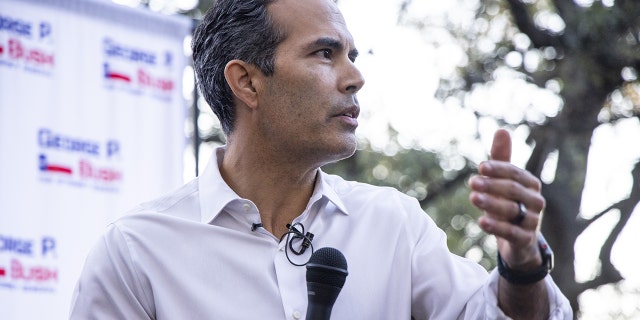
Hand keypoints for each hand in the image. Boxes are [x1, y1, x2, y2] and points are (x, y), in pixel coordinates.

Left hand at [469, 129, 543, 269]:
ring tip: (473, 198)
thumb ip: (502, 159)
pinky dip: (496, 227)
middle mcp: (535, 201)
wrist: (519, 240)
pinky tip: (481, 221)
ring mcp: (532, 222)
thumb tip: (501, 130)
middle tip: (472, 182)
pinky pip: (512, 233)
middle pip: (514, 191)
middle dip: (492, 185)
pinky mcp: (525, 240)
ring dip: (491, 204)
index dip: (499, 169)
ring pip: (512, 211)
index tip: (480, 167)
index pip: (515, 173)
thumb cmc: (510, 204)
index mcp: (531, 184)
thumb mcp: (504, 182)